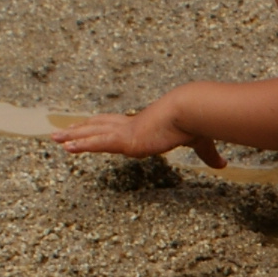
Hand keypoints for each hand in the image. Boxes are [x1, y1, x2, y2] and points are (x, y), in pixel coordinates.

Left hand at [53, 97, 222, 168]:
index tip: (91, 127)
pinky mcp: (125, 140)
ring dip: (72, 135)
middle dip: (80, 128)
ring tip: (54, 138)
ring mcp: (125, 132)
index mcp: (145, 125)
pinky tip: (65, 147)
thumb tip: (223, 165)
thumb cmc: (195, 122)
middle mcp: (131, 125)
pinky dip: (80, 144)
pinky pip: (96, 143)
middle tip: (62, 131)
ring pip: (92, 133)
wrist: (192, 111)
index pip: (118, 126)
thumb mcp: (201, 143)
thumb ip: (207, 155)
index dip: (103, 127)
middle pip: (99, 126)